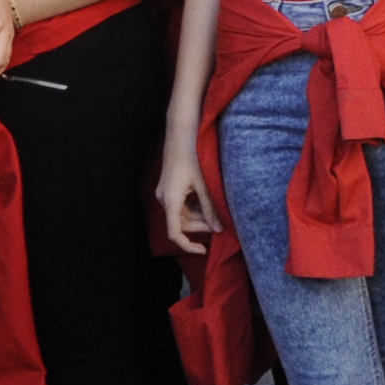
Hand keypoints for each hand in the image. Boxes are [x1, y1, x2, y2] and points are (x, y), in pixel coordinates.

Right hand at [155, 137, 220, 254]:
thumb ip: (210, 208)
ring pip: (181, 215)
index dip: (188, 245)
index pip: (175, 233)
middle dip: (200, 228)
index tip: (204, 250)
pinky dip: (194, 209)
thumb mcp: (204, 184)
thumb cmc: (192, 156)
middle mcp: (164, 199)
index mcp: (170, 200)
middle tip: (221, 227)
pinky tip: (208, 205)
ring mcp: (165, 193)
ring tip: (218, 216)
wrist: (181, 134)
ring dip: (198, 218)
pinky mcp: (169, 188)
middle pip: (180, 224)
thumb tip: (218, 229)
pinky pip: (180, 205)